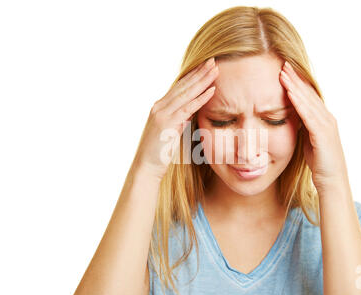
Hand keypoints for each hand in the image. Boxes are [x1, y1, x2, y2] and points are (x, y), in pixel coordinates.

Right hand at [132, 57, 218, 179]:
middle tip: (213, 60)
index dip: (193, 75)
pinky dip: (200, 99)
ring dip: (202, 81)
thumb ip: (178, 121)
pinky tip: (211, 90)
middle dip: (199, 72)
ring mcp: (162, 113)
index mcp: (160, 107)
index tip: (205, 66)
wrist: (146, 167)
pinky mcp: (167, 123)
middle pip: (183, 86)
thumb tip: (189, 114)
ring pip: (186, 93)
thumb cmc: (159, 153)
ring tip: (214, 70)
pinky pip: (187, 108)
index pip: (179, 87)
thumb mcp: (170, 133)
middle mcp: (160, 106)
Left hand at [279, 61, 348, 191]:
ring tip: (283, 72)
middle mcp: (327, 118)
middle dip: (296, 78)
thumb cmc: (320, 164)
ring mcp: (326, 125)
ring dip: (295, 85)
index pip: (308, 97)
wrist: (332, 182)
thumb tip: (293, 120)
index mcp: (323, 120)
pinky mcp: (323, 134)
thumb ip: (304, 129)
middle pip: (309, 94)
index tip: (285, 71)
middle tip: (283, 63)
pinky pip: (308, 114)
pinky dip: (298, 102)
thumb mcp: (309, 142)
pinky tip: (289, 92)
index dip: (297, 83)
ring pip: (308, 101)